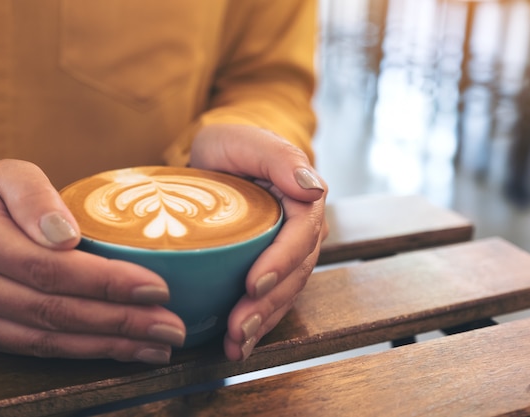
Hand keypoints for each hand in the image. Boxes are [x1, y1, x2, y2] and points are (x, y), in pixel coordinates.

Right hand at [0, 160, 184, 362]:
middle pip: (53, 310)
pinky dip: (84, 352)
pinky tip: (121, 349)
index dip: (106, 282)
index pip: (49, 267)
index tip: (157, 287)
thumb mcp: (11, 173)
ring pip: (48, 338)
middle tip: (170, 326)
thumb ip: (36, 196)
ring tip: (156, 345)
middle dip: (119, 322)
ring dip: (109, 345)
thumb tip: (66, 234)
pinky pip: (36, 348)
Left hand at [190, 124, 328, 360]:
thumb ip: (279, 158)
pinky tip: (237, 345)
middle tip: (239, 327)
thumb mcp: (246, 141)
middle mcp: (302, 231)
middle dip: (268, 304)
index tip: (253, 284)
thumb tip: (313, 188)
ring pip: (285, 293)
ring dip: (263, 321)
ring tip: (236, 344)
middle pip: (295, 273)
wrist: (216, 159)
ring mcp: (287, 252)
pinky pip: (271, 299)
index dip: (281, 262)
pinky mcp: (270, 268)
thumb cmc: (230, 145)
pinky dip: (256, 323)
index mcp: (303, 200)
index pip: (301, 235)